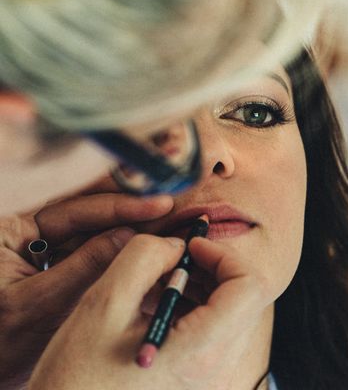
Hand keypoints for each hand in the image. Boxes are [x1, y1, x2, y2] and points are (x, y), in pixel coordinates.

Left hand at [0, 193, 173, 388]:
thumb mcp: (40, 304)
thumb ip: (84, 265)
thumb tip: (129, 235)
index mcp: (11, 232)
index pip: (75, 210)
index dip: (122, 206)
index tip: (160, 204)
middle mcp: (28, 234)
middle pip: (88, 212)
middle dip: (131, 208)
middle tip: (171, 203)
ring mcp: (45, 252)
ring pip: (96, 231)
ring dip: (132, 226)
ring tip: (169, 218)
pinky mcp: (59, 270)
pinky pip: (95, 253)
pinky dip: (123, 250)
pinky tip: (151, 247)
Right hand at [28, 236, 270, 389]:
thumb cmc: (75, 377)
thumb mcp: (103, 304)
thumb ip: (145, 258)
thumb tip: (176, 244)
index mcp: (201, 349)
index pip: (251, 286)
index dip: (225, 255)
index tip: (191, 247)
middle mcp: (216, 368)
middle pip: (245, 299)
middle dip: (214, 268)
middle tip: (175, 258)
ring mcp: (209, 379)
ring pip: (232, 315)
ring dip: (203, 287)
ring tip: (159, 282)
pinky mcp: (197, 382)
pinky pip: (215, 334)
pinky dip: (194, 309)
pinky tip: (157, 306)